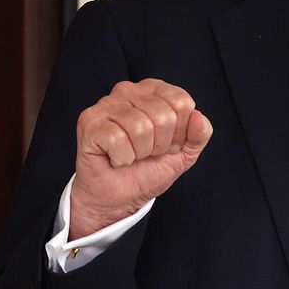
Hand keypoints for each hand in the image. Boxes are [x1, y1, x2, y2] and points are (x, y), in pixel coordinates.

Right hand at [69, 79, 212, 238]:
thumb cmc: (147, 170)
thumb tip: (199, 117)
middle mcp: (129, 90)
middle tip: (146, 153)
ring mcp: (106, 104)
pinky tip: (115, 158)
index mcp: (154, 90)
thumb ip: (199, 135)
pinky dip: (122, 158)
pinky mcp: (89, 121)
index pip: (182, 102)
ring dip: (140, 153)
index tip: (166, 145)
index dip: (179, 133)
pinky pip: (117, 138)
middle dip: (159, 145)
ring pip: (140, 127)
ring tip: (131, 155)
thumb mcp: (183, 154)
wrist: (118, 198)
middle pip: (163, 116)